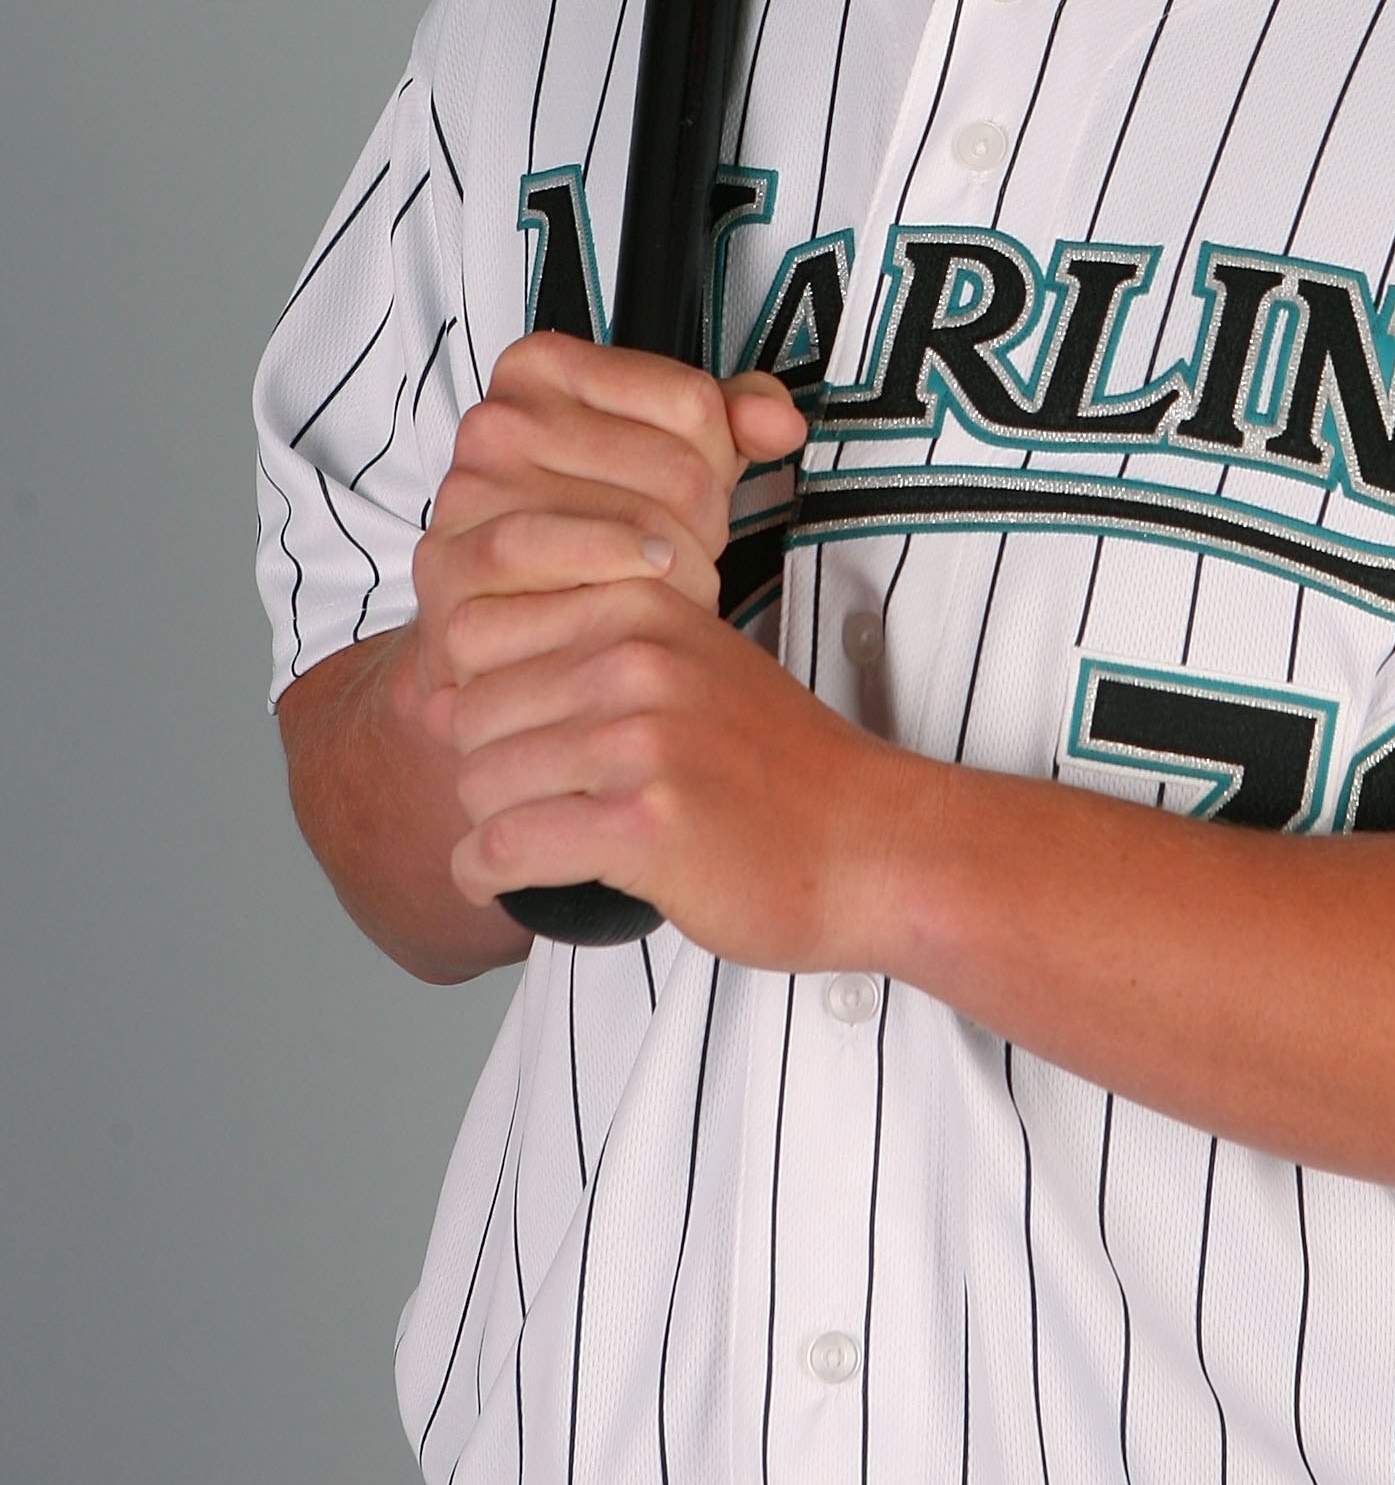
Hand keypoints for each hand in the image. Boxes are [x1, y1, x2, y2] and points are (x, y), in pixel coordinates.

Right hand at [411, 330, 803, 685]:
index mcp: (544, 369)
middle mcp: (499, 420)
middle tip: (693, 553)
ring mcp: (468, 491)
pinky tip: (634, 594)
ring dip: (677, 568)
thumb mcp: (664, 454)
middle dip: (707, 526)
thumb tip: (777, 420)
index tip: (703, 490)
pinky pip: (547, 556)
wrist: (498, 620)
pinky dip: (610, 579)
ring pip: (628, 517)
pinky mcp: (452, 564)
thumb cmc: (582, 530)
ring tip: (675, 584)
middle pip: (674, 468)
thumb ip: (731, 418)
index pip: (693, 401)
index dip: (722, 460)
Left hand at [414, 332, 909, 962]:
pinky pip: (501, 849)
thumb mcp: (687, 667)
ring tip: (538, 843)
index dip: (481, 696)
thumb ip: (579, 659)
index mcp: (641, 604)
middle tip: (539, 805)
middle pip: (468, 715)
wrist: (872, 845)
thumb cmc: (776, 771)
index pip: (474, 633)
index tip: (525, 737)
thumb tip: (433, 699)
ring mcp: (642, 740)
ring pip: (479, 784)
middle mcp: (636, 658)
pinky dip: (487, 874)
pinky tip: (509, 880)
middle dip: (485, 768)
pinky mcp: (644, 824)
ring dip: (490, 827)